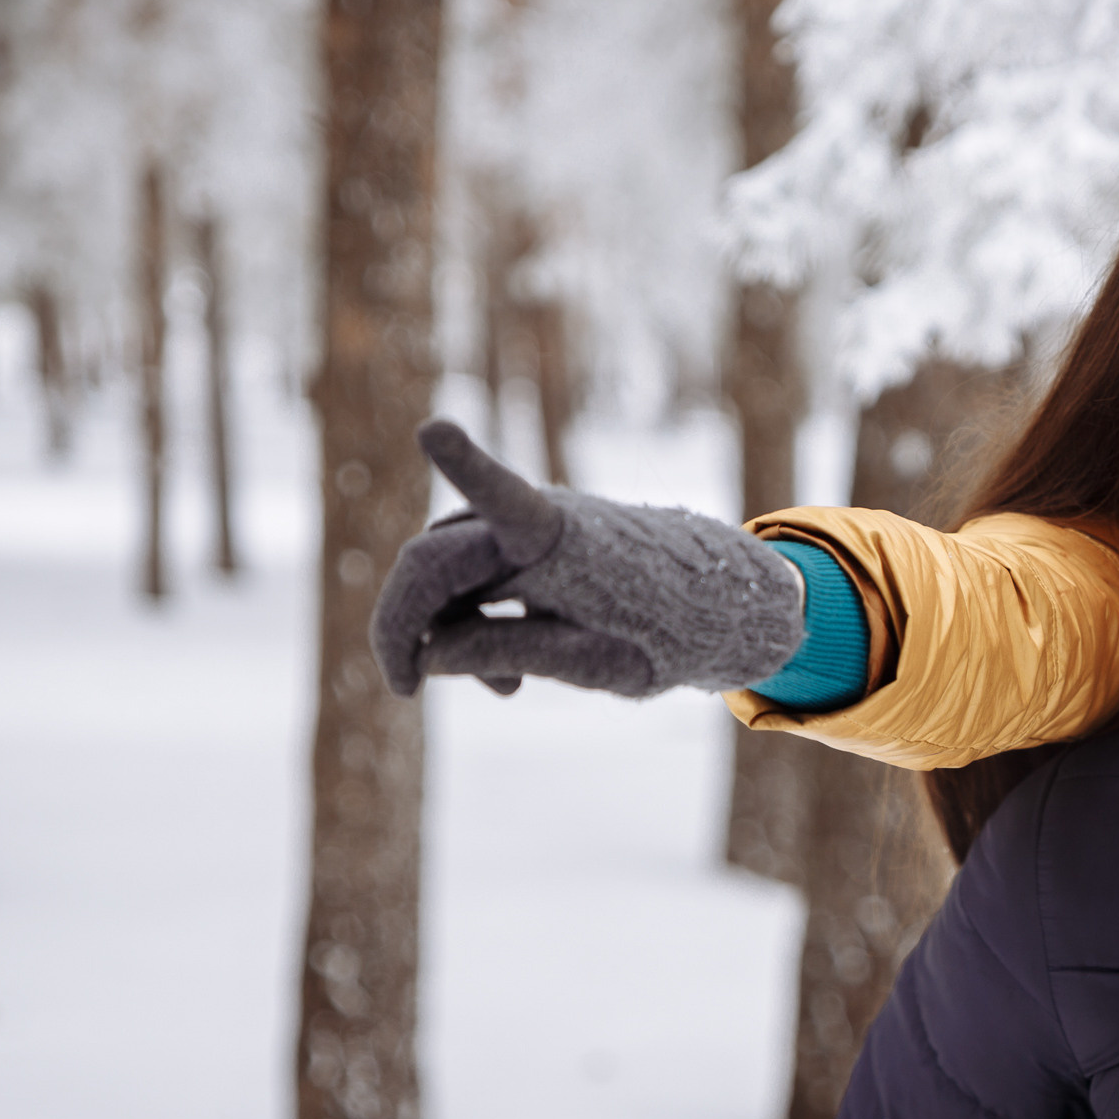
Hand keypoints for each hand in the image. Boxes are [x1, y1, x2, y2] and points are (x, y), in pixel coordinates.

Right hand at [371, 420, 803, 699]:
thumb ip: (516, 652)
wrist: (716, 603)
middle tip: (402, 686)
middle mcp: (534, 520)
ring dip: (442, 628)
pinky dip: (471, 627)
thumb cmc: (671, 633)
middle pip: (431, 558)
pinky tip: (505, 680)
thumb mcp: (602, 663)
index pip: (505, 497)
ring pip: (442, 572)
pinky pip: (470, 582)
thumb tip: (429, 654)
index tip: (434, 429)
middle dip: (402, 621)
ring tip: (503, 689)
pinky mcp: (525, 546)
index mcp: (562, 540)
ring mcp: (524, 530)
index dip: (465, 465)